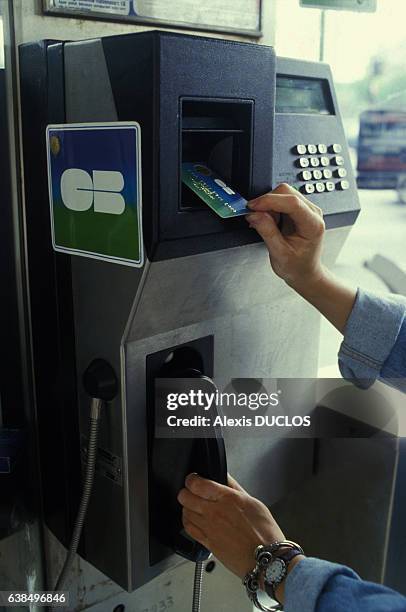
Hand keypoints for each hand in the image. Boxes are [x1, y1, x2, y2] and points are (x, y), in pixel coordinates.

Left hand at [177, 473, 284, 578]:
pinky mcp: (208, 543)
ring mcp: (209, 529)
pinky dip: (187, 521)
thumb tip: (225, 476)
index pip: (198, 484)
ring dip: (186, 506)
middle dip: (185, 491)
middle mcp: (215, 513)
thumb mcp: (253, 502)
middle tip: (190, 491)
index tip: (193, 479)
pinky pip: (189, 529)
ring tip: (191, 504)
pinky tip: (191, 519)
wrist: (267, 559)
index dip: (191, 479)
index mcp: (228, 499)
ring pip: (185, 512)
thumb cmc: (265, 532)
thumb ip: (235, 488)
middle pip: (186, 497)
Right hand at [246, 183, 355, 332]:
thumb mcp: (279, 253)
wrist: (305, 272)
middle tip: (256, 218)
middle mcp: (313, 213)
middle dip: (267, 202)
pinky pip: (281, 200)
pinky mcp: (299, 210)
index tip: (253, 206)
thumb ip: (267, 231)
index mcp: (312, 225)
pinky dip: (270, 208)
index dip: (269, 201)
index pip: (292, 202)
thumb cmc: (297, 266)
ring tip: (264, 224)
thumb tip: (254, 214)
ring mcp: (307, 210)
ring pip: (282, 193)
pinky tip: (268, 221)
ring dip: (268, 206)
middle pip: (286, 192)